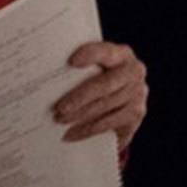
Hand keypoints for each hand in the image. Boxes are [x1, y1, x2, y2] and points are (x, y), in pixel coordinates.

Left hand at [55, 40, 148, 167]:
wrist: (123, 100)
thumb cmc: (101, 79)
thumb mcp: (96, 69)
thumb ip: (81, 69)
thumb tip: (48, 76)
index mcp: (122, 54)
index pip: (107, 52)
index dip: (91, 55)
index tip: (71, 62)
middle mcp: (134, 72)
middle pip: (105, 85)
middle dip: (80, 97)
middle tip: (59, 108)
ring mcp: (138, 93)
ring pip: (106, 106)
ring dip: (80, 116)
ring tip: (60, 121)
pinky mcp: (137, 113)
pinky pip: (108, 123)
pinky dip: (87, 130)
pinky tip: (72, 134)